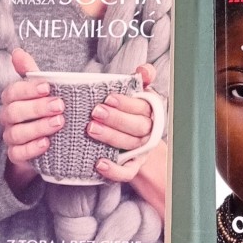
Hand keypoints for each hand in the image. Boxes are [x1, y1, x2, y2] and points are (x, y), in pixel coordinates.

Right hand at [0, 48, 62, 191]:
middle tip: (60, 106)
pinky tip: (47, 143)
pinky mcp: (17, 155)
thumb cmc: (44, 106)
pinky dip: (32, 149)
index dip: (28, 89)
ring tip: (59, 123)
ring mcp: (11, 137)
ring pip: (16, 133)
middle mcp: (9, 118)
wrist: (49, 137)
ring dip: (38, 127)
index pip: (12, 92)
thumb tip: (17, 51)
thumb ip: (29, 70)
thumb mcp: (41, 87)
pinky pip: (17, 154)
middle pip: (13, 112)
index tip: (47, 87)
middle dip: (37, 108)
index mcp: (13, 99)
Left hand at [90, 63, 159, 183]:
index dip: (126, 103)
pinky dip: (114, 170)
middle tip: (95, 112)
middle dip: (116, 119)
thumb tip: (143, 70)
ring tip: (91, 129)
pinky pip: (127, 172)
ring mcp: (142, 151)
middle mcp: (149, 131)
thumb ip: (143, 79)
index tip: (108, 97)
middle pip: (138, 126)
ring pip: (131, 145)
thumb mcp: (138, 94)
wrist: (136, 146)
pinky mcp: (133, 167)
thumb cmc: (132, 113)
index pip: (142, 107)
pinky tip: (99, 164)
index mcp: (151, 111)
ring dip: (111, 137)